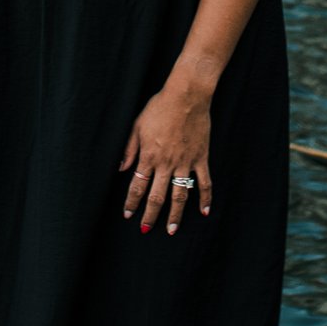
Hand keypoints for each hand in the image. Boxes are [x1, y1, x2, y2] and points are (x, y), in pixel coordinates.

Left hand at [120, 73, 211, 234]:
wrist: (186, 95)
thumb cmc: (159, 107)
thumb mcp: (137, 126)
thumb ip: (128, 149)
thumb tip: (120, 169)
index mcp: (149, 156)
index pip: (137, 186)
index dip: (132, 202)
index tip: (128, 215)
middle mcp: (166, 163)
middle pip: (157, 196)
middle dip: (150, 216)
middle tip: (146, 229)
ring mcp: (185, 162)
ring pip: (180, 195)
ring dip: (176, 214)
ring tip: (172, 229)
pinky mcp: (201, 158)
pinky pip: (204, 182)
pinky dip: (205, 198)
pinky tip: (205, 212)